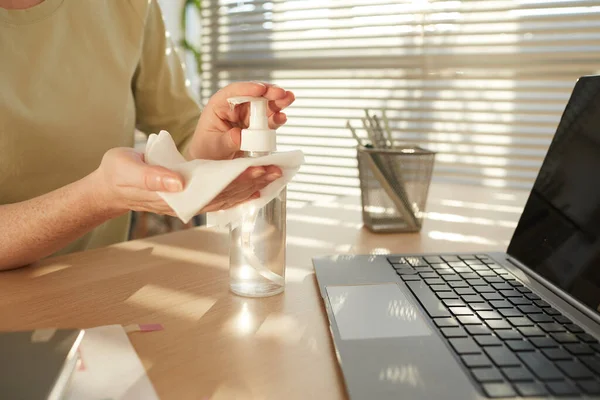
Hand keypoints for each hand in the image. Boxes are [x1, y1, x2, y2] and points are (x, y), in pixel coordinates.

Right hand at [92, 148, 280, 215]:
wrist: (110, 187)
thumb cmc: (118, 174)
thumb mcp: (128, 170)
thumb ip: (152, 176)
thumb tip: (179, 182)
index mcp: (175, 195)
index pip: (212, 190)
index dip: (235, 181)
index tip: (255, 170)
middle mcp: (187, 202)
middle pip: (225, 194)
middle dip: (250, 182)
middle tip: (274, 170)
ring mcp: (189, 201)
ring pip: (226, 196)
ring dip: (249, 186)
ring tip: (271, 175)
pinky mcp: (190, 195)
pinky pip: (219, 196)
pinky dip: (238, 192)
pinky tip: (254, 188)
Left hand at [187, 81, 294, 160]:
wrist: (212, 162)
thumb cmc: (207, 150)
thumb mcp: (214, 146)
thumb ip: (227, 141)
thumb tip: (240, 136)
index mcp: (220, 105)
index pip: (234, 92)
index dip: (248, 88)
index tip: (260, 89)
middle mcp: (236, 108)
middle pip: (254, 95)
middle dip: (268, 93)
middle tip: (281, 93)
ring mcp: (248, 117)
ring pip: (264, 105)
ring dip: (277, 102)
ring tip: (289, 99)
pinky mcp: (258, 127)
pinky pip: (269, 121)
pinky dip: (277, 118)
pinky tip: (283, 117)